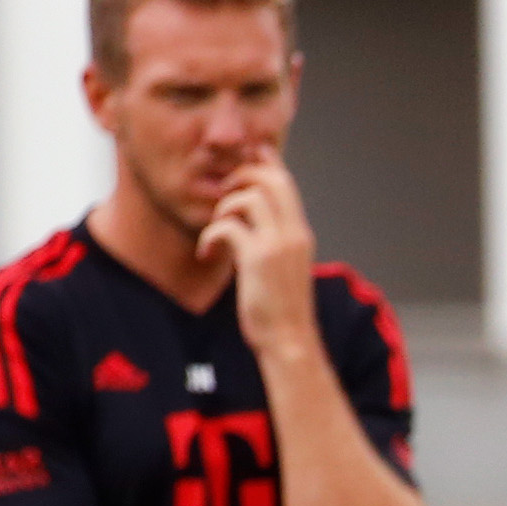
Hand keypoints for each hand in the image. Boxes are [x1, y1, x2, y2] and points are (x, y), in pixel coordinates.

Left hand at [196, 156, 317, 350]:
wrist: (289, 341)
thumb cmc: (282, 311)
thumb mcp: (284, 269)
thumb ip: (275, 243)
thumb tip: (252, 226)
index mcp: (300, 234)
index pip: (286, 182)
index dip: (263, 164)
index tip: (241, 165)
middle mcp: (294, 234)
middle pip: (271, 179)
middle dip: (241, 177)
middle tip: (224, 198)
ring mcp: (278, 245)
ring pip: (249, 197)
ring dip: (224, 207)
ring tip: (217, 229)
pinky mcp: (257, 259)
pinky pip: (227, 226)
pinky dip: (210, 235)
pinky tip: (206, 252)